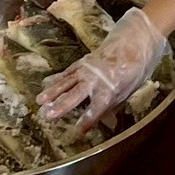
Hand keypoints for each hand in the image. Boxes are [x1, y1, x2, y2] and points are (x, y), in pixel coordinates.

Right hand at [39, 8, 166, 129]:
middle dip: (61, 106)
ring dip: (52, 92)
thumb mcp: (127, 92)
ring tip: (40, 101)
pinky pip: (67, 72)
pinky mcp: (82, 63)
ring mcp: (86, 70)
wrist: (133, 43)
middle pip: (75, 95)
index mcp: (109, 91)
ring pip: (66, 82)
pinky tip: (45, 84)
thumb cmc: (133, 71)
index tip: (78, 131)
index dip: (87, 121)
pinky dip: (56, 79)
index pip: (95, 110)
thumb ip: (112, 106)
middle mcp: (95, 81)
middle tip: (47, 115)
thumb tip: (103, 122)